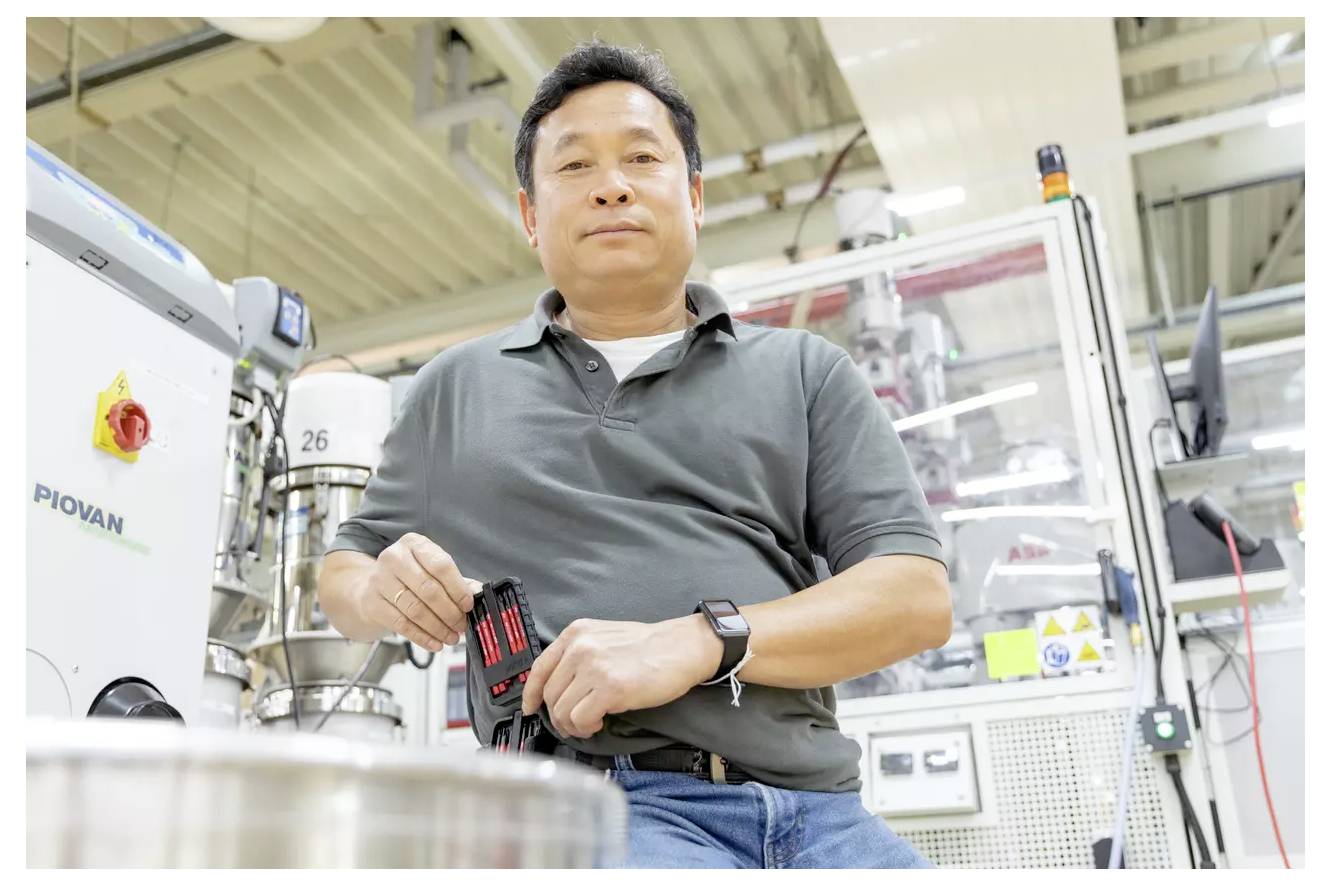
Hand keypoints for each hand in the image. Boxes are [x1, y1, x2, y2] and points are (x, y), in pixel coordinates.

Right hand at [354, 532, 479, 651]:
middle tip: (461, 625)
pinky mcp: (372, 603)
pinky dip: (422, 637)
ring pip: (416, 610)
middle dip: (449, 612)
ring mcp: (380, 580)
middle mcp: (394, 558)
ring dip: (438, 628)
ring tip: (451, 637)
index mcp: (414, 543)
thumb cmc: (410, 577)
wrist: (372, 587)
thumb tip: (478, 593)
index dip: (458, 588)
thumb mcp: (432, 570)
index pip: (441, 565)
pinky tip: (435, 643)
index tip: (468, 605)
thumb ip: (457, 581)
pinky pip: (402, 624)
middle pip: (428, 589)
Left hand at [521, 615, 723, 739]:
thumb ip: (579, 655)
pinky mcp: (609, 688)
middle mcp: (580, 647)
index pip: (539, 668)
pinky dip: (587, 728)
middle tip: (578, 722)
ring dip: (574, 725)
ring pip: (562, 710)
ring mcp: (593, 667)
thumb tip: (560, 686)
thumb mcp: (605, 637)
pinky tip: (600, 722)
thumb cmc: (650, 647)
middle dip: (560, 715)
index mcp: (576, 633)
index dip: (532, 694)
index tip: (531, 707)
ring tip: (592, 722)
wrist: (682, 647)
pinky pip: (580, 719)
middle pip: (550, 694)